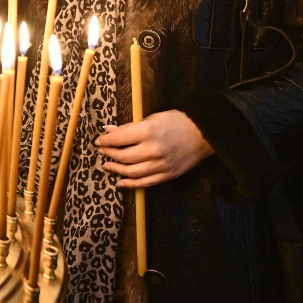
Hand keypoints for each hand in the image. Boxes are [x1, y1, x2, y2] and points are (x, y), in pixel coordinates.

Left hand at [96, 110, 212, 188]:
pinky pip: (145, 183)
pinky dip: (130, 184)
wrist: (204, 133)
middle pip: (123, 157)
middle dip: (109, 154)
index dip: (105, 141)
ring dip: (116, 169)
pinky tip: (120, 182)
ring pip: (132, 172)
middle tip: (102, 152)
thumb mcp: (151, 118)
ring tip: (107, 165)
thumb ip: (129, 127)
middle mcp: (153, 150)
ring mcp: (161, 165)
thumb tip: (108, 131)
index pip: (119, 139)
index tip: (98, 141)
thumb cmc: (176, 121)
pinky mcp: (168, 175)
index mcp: (148, 132)